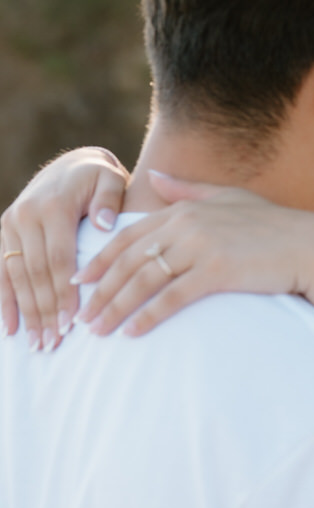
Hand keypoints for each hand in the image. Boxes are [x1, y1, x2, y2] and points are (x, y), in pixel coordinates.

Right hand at [0, 147, 128, 350]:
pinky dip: (6, 301)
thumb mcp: (110, 180)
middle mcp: (26, 216)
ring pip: (17, 277)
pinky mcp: (4, 232)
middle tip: (53, 344)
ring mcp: (11, 225)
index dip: (63, 294)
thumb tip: (105, 225)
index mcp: (53, 207)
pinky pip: (2, 271)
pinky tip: (11, 329)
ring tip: (37, 344)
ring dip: (26, 313)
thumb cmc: (98, 178)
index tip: (71, 324)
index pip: (58, 259)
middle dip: (44, 312)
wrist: (71, 163)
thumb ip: (109, 201)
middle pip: (35, 274)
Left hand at [74, 172, 313, 336]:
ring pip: (144, 280)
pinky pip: (172, 298)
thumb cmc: (273, 225)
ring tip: (97, 330)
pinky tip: (132, 332)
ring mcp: (201, 248)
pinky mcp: (216, 272)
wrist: (310, 247)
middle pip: (129, 261)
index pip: (128, 236)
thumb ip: (188, 190)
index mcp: (184, 211)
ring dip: (116, 308)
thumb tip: (156, 177)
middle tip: (80, 316)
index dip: (100, 260)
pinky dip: (148, 316)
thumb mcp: (228, 198)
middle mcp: (186, 225)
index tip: (80, 281)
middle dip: (100, 290)